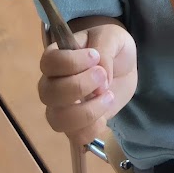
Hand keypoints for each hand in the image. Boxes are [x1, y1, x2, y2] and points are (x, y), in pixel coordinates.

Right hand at [38, 23, 136, 145]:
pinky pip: (76, 137)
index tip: (95, 56)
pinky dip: (93, 129)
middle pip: (49, 94)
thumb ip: (104, 49)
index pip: (49, 62)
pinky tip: (105, 115)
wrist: (124, 66)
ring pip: (58, 120)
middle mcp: (52, 84)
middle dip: (79, 86)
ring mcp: (62, 107)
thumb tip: (101, 77)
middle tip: (103, 77)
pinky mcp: (77, 125)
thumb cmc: (111, 45)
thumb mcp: (112, 36)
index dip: (71, 62)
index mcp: (57, 57)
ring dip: (87, 111)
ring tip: (108, 96)